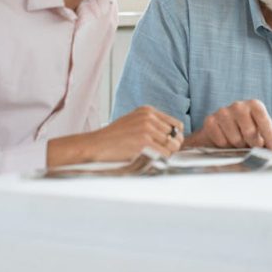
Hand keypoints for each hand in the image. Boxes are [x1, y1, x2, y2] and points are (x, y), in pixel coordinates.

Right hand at [48, 106, 182, 165]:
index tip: (169, 144)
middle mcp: (149, 117)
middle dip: (172, 146)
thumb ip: (151, 124)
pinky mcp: (143, 142)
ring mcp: (146, 129)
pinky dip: (162, 159)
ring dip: (168, 154)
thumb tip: (172, 135)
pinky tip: (152, 160)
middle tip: (164, 154)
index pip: (176, 124)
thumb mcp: (133, 121)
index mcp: (147, 111)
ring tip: (157, 157)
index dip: (175, 136)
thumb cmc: (113, 137)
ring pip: (172, 145)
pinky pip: (164, 153)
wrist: (95, 144)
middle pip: (175, 135)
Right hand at [195, 99, 271, 150]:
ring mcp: (223, 112)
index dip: (269, 135)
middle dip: (253, 144)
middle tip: (253, 146)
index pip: (264, 119)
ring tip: (239, 142)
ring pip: (235, 139)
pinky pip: (221, 141)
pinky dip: (225, 146)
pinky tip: (226, 141)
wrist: (221, 130)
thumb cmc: (247, 131)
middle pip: (249, 132)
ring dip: (238, 145)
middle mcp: (238, 105)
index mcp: (254, 105)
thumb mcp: (264, 132)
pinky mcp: (210, 121)